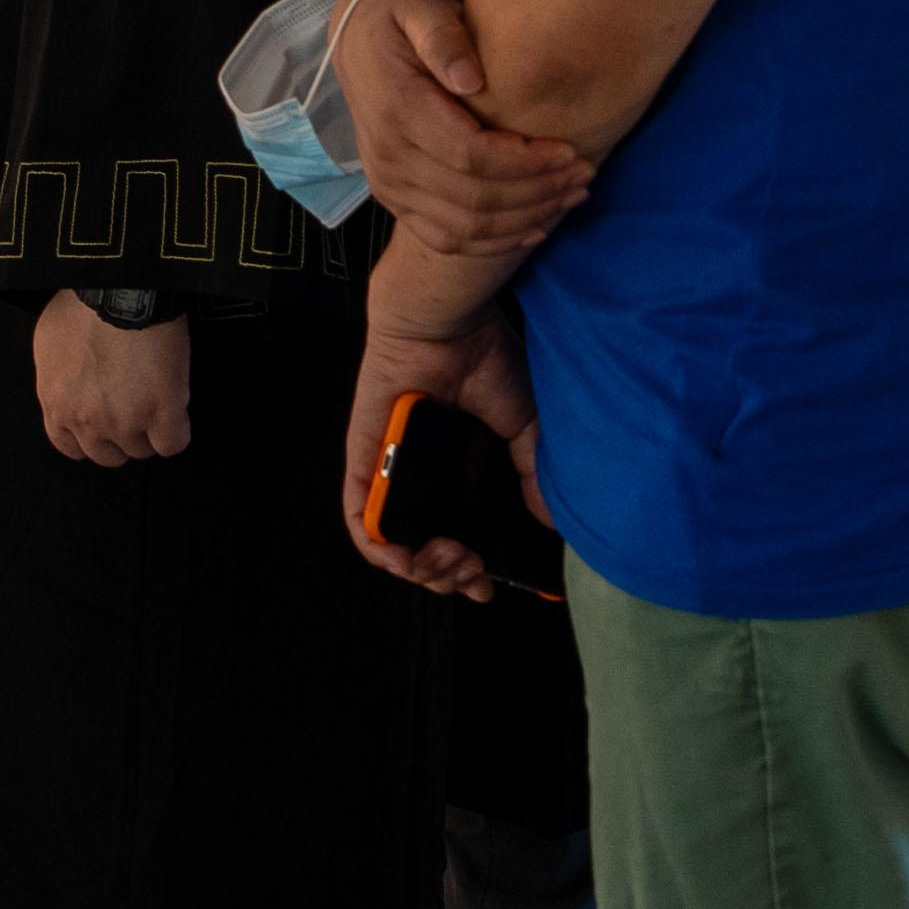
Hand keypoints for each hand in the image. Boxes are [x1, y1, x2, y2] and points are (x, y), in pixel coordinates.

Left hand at [32, 296, 190, 462]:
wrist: (120, 289)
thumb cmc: (83, 302)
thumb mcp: (51, 342)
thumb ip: (59, 377)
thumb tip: (73, 385)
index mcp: (56, 402)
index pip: (70, 446)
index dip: (90, 435)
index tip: (103, 420)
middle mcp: (85, 420)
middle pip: (107, 454)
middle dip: (120, 435)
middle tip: (133, 407)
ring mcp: (123, 421)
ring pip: (141, 450)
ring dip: (149, 430)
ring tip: (156, 397)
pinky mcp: (160, 413)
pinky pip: (172, 444)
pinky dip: (176, 431)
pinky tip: (176, 408)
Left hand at [342, 265, 545, 599]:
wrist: (447, 323)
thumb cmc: (485, 361)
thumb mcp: (523, 427)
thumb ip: (531, 474)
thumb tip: (548, 523)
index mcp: (459, 472)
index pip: (456, 537)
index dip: (471, 571)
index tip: (490, 586)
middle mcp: (423, 477)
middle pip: (423, 550)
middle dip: (450, 577)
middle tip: (475, 574)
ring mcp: (392, 472)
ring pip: (392, 543)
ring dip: (422, 570)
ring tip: (452, 564)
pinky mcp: (364, 461)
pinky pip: (360, 516)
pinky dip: (379, 548)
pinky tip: (405, 562)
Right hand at [345, 0, 592, 257]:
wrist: (359, 44)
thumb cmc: (402, 21)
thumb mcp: (421, 9)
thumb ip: (443, 37)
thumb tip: (471, 79)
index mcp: (398, 111)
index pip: (470, 155)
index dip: (526, 162)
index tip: (569, 151)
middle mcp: (388, 157)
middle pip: (474, 199)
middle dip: (538, 192)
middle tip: (585, 175)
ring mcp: (389, 186)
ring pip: (466, 227)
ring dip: (526, 219)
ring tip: (571, 196)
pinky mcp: (395, 202)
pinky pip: (447, 239)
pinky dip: (495, 243)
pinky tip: (535, 227)